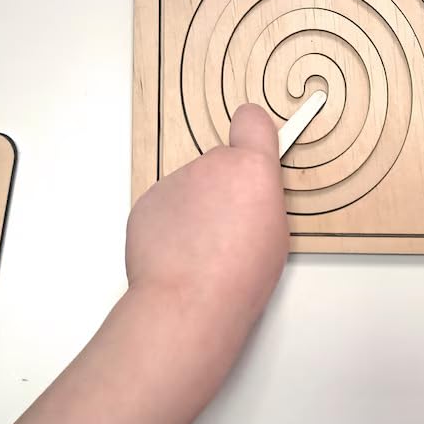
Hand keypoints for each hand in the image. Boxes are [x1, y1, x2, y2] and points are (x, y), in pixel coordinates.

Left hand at [0, 109, 289, 423]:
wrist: (188, 303)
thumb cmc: (239, 277)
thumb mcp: (276, 233)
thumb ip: (261, 197)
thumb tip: (250, 198)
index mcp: (251, 167)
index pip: (253, 120)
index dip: (254, 131)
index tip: (254, 142)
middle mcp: (211, 164)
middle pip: (220, 163)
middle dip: (224, 186)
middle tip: (229, 227)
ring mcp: (174, 181)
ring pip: (190, 187)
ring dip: (196, 208)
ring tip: (202, 250)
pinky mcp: (147, 201)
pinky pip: (165, 206)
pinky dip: (170, 224)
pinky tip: (177, 254)